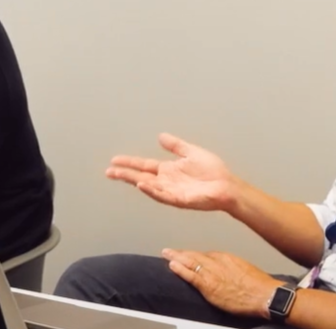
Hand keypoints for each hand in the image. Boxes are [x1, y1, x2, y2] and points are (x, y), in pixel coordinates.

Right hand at [106, 133, 237, 211]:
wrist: (227, 185)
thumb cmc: (213, 171)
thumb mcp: (191, 152)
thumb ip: (175, 146)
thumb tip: (160, 136)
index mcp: (168, 170)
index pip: (144, 166)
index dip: (129, 163)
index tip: (114, 160)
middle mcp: (166, 181)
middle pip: (141, 177)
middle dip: (124, 174)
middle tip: (108, 171)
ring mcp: (171, 191)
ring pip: (148, 186)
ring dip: (134, 181)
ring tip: (119, 175)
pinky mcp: (179, 199)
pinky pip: (162, 195)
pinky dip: (151, 190)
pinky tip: (142, 184)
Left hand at [162, 248, 280, 318]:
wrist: (265, 295)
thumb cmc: (259, 285)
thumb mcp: (245, 270)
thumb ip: (233, 269)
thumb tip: (229, 273)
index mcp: (227, 257)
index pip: (206, 254)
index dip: (194, 256)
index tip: (188, 255)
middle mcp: (217, 262)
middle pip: (195, 255)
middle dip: (182, 253)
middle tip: (170, 251)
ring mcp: (212, 273)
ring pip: (190, 262)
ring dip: (176, 258)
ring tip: (166, 254)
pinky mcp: (209, 285)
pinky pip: (191, 275)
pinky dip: (180, 270)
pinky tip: (172, 265)